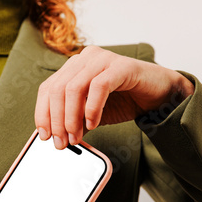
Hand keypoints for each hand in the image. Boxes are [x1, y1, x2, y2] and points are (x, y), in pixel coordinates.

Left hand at [34, 45, 193, 148]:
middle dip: (57, 121)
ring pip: (74, 88)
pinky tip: (93, 124)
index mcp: (74, 68)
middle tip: (62, 142)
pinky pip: (99, 87)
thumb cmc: (125, 101)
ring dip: (72, 118)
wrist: (158, 96)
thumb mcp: (92, 115)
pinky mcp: (121, 66)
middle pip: (58, 89)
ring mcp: (103, 60)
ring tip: (76, 137)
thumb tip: (57, 137)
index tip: (45, 135)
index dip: (43, 113)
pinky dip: (92, 109)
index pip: (48, 88)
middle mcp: (85, 59)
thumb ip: (74, 121)